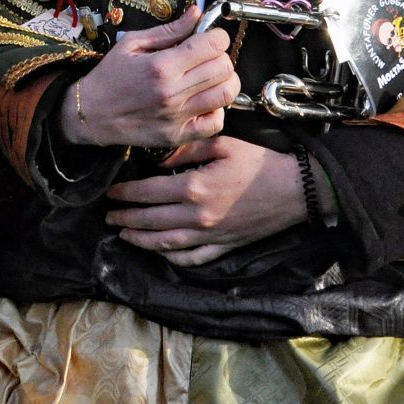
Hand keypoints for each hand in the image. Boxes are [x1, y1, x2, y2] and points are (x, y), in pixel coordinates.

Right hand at [56, 7, 238, 148]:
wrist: (91, 114)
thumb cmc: (110, 76)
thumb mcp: (132, 44)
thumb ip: (168, 30)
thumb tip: (197, 13)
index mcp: (162, 65)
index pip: (213, 44)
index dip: (217, 36)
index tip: (209, 37)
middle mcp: (173, 92)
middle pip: (224, 67)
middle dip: (221, 55)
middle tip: (207, 56)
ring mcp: (178, 116)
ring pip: (226, 93)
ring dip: (224, 80)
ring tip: (209, 77)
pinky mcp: (179, 135)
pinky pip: (216, 122)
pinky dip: (217, 109)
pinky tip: (203, 101)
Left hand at [103, 136, 307, 266]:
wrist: (295, 190)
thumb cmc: (259, 163)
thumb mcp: (222, 145)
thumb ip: (186, 150)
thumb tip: (159, 159)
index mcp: (194, 189)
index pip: (148, 193)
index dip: (125, 194)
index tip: (110, 193)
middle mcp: (198, 217)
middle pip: (151, 222)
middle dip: (126, 219)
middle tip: (108, 217)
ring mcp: (211, 236)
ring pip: (166, 245)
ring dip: (141, 241)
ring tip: (124, 235)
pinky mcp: (225, 247)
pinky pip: (193, 259)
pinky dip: (173, 259)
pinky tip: (161, 252)